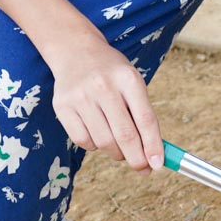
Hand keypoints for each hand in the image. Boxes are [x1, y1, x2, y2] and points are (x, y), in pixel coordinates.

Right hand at [47, 38, 163, 171]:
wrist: (76, 52)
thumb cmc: (112, 74)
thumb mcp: (133, 84)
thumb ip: (143, 116)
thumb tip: (153, 155)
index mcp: (129, 79)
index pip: (146, 120)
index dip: (153, 146)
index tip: (158, 165)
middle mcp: (104, 86)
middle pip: (124, 135)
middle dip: (136, 158)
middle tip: (143, 168)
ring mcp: (80, 97)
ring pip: (103, 142)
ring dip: (116, 153)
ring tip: (120, 147)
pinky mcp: (62, 106)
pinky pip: (83, 141)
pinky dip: (95, 146)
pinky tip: (98, 134)